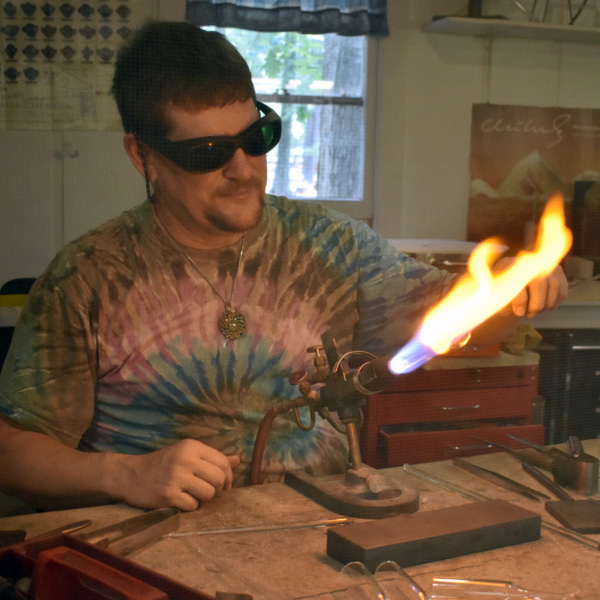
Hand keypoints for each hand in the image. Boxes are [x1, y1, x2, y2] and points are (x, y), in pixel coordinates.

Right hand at [111, 439, 240, 510]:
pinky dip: (190, 506)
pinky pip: (193, 506)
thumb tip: (239, 459)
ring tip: (193, 495)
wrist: (130, 475)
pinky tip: (180, 500)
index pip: (223, 463)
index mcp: (192, 446)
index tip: (224, 485)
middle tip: (208, 491)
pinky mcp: (168, 495)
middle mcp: (185, 459)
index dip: (229, 477)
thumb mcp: (187, 454)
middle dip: (218, 489)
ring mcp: (176, 477)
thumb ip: (212, 458)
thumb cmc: (163, 463)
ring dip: (204, 499)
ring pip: (209, 494)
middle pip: (219, 479)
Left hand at [495, 259, 567, 318]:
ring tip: (535, 311)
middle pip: (539, 282)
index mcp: (509, 264)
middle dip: (536, 304)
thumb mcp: (499, 299)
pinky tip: (546, 307)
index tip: (519, 313)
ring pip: (553, 286)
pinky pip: (562, 290)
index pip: (519, 280)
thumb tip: (519, 310)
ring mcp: (545, 264)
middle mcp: (529, 260)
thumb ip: (503, 303)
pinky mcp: (558, 271)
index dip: (520, 301)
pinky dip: (555, 303)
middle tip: (529, 315)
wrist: (513, 284)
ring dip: (545, 304)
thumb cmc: (504, 294)